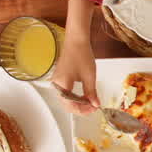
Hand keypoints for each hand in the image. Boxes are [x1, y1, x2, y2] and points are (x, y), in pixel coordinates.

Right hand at [53, 0, 99, 115]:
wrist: (76, 41)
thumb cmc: (82, 55)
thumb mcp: (89, 77)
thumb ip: (91, 93)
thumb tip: (95, 105)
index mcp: (62, 85)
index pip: (70, 106)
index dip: (83, 110)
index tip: (94, 109)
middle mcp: (56, 85)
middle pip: (67, 104)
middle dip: (81, 107)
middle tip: (94, 107)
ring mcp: (57, 82)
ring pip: (67, 99)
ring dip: (79, 103)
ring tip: (91, 102)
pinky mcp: (60, 79)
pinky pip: (66, 93)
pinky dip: (75, 96)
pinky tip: (85, 96)